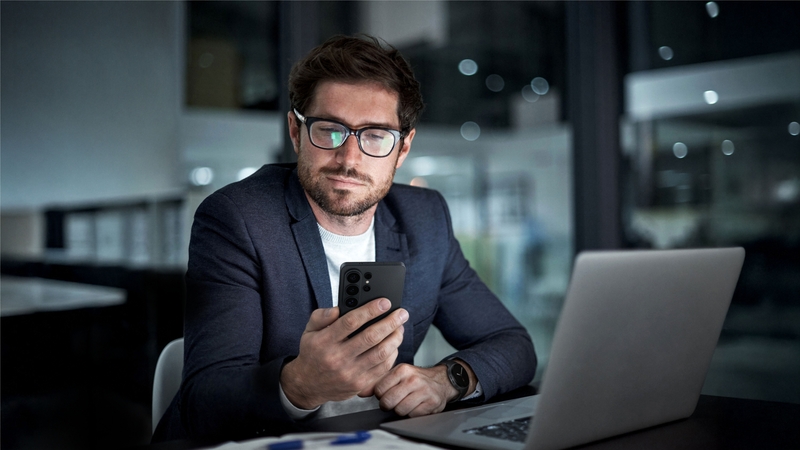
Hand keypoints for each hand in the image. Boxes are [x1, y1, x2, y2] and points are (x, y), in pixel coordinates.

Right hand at [280, 298, 407, 409]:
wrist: (308, 385)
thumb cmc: (313, 354)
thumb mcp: (309, 331)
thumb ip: (321, 316)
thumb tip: (337, 308)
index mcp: (325, 341)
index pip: (351, 322)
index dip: (371, 310)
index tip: (385, 302)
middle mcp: (338, 358)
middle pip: (371, 337)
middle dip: (390, 322)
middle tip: (401, 313)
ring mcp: (350, 373)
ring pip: (380, 353)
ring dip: (395, 338)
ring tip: (400, 327)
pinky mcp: (359, 384)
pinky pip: (382, 368)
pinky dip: (392, 354)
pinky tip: (394, 344)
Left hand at [373, 360, 474, 416]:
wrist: (441, 381)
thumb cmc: (415, 379)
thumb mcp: (397, 375)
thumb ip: (377, 382)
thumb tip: (360, 391)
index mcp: (402, 370)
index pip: (379, 390)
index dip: (380, 395)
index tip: (386, 393)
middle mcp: (413, 379)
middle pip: (388, 402)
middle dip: (388, 405)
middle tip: (394, 401)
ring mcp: (424, 391)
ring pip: (400, 410)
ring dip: (400, 409)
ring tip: (406, 402)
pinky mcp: (432, 402)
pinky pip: (413, 415)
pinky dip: (412, 413)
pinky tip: (416, 405)